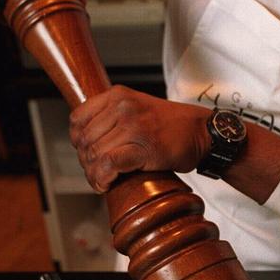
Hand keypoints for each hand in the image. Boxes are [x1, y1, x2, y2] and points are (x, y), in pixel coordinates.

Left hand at [69, 86, 210, 192]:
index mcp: (117, 95)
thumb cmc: (171, 126)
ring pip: (95, 154)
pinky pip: (109, 164)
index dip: (77, 140)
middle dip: (86, 162)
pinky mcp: (144, 147)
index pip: (77, 118)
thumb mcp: (136, 108)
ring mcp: (133, 126)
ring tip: (102, 181)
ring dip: (94, 174)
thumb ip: (111, 117)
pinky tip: (107, 184)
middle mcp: (123, 107)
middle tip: (97, 172)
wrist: (202, 132)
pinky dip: (103, 178)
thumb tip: (84, 141)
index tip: (87, 152)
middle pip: (85, 140)